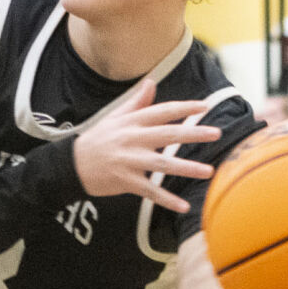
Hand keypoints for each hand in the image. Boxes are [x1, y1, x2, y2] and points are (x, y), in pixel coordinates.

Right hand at [70, 80, 221, 211]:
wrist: (71, 164)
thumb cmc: (97, 138)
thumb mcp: (114, 117)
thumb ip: (136, 102)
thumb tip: (151, 83)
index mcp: (131, 122)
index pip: (161, 112)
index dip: (183, 108)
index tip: (204, 107)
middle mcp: (132, 139)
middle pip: (166, 135)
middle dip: (193, 134)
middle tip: (216, 133)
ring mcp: (129, 161)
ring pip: (162, 165)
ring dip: (187, 168)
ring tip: (209, 171)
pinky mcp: (126, 181)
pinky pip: (150, 191)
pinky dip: (167, 199)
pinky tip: (184, 205)